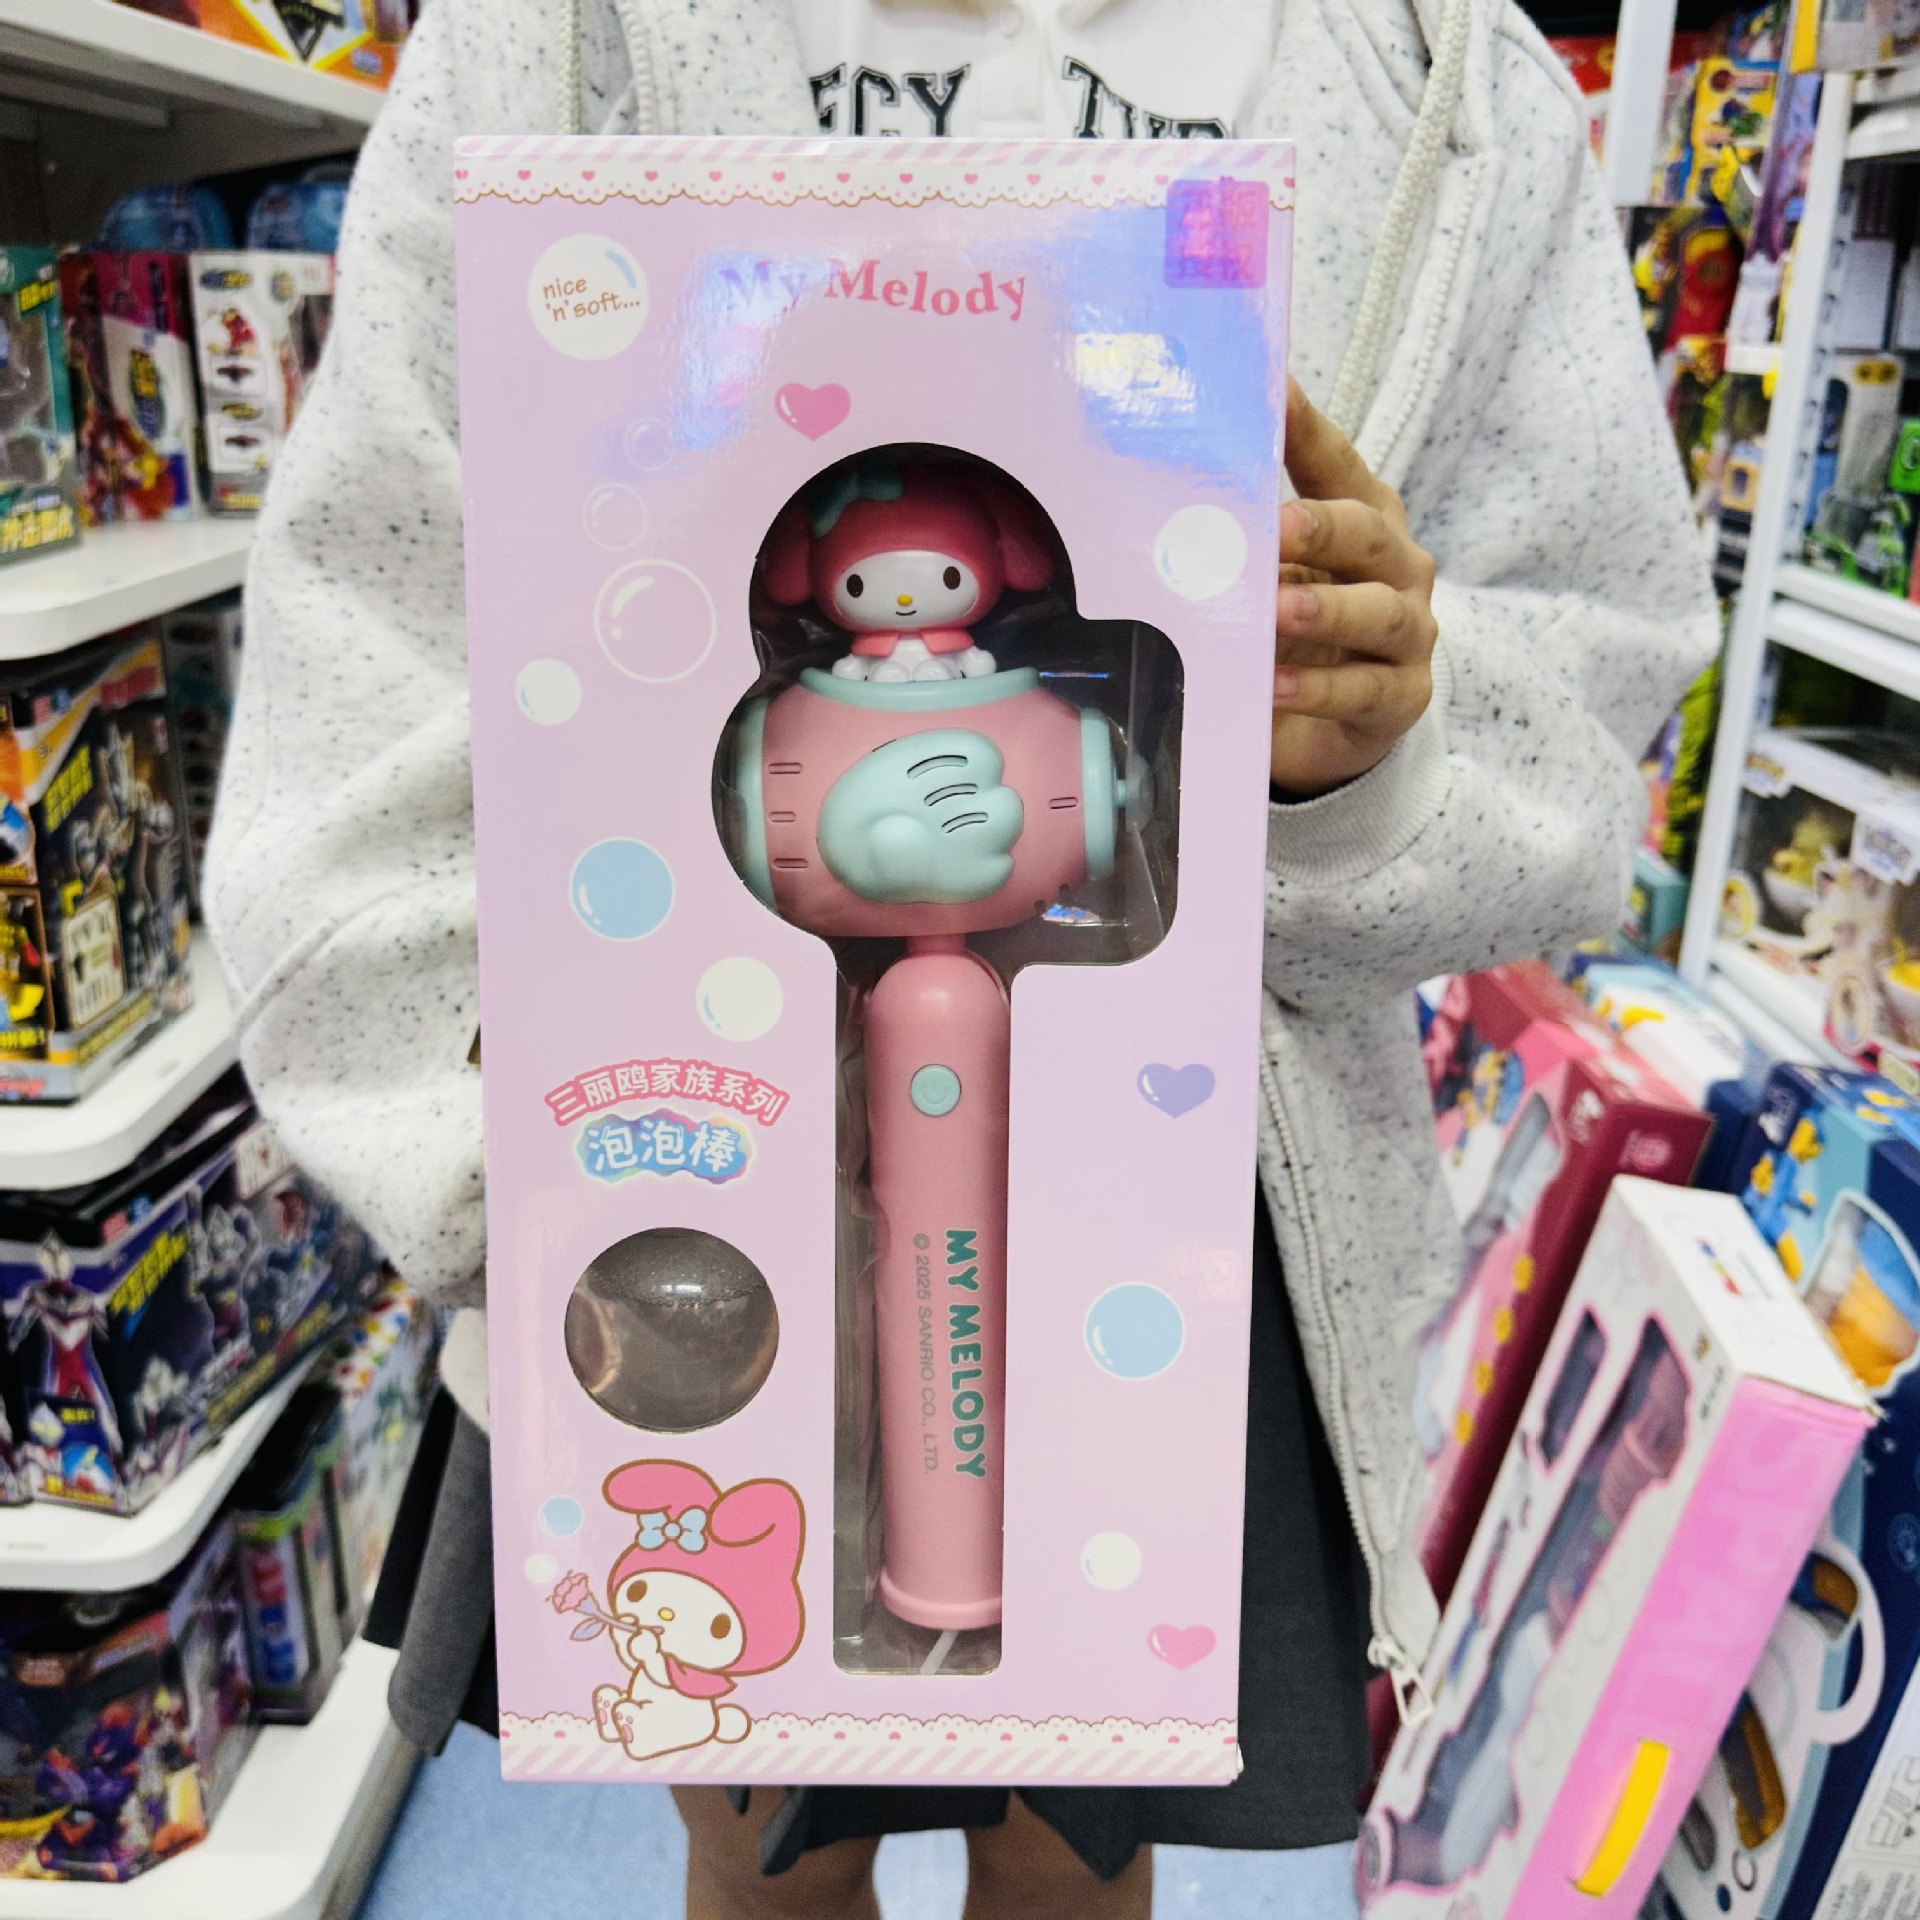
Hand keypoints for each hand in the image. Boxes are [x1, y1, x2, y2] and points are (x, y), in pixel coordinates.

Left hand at [1272, 380, 1438, 797]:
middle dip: (1321, 528)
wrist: (1330, 724)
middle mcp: (1397, 567)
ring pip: (1377, 614)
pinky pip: (1363, 690)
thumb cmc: (1297, 634)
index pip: (1336, 466)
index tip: (1274, 391)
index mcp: (1365, 520)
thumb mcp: (1270, 579)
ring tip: (1276, 614)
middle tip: (1275, 529)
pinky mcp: (1402, 698)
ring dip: (1325, 610)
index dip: (1306, 430)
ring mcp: (1409, 633)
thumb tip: (1161, 498)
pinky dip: (1318, 689)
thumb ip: (1242, 543)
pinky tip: (1275, 687)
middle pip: (1366, 535)